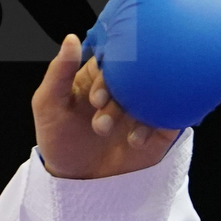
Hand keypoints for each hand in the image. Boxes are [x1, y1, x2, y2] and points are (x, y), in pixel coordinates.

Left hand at [33, 36, 179, 179]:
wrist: (75, 181)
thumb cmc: (58, 140)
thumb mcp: (48, 105)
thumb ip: (58, 72)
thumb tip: (70, 39)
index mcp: (100, 75)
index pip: (114, 58)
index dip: (109, 73)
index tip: (96, 98)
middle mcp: (125, 87)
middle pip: (137, 75)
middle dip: (123, 100)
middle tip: (103, 125)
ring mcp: (144, 107)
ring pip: (157, 95)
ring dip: (141, 115)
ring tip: (123, 139)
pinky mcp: (159, 127)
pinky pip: (172, 116)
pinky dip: (159, 125)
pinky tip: (137, 140)